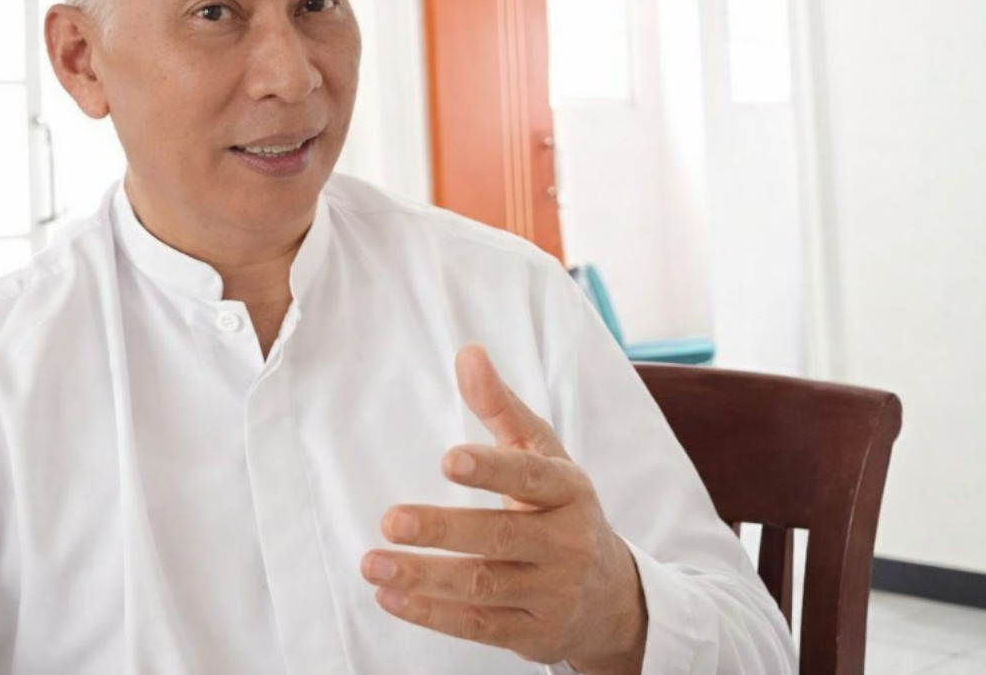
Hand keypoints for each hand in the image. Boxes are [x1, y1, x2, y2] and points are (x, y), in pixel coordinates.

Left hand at [361, 344, 646, 672]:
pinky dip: (432, 614)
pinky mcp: (534, 633)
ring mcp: (552, 592)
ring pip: (484, 585)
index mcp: (569, 490)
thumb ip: (501, 407)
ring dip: (423, 577)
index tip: (448, 460)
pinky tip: (391, 598)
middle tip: (391, 520)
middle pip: (500, 535)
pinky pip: (479, 625)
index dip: (491, 468)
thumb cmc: (562, 509)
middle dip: (443, 529)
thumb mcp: (543, 455)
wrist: (613, 597)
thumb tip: (467, 352)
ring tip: (373, 563)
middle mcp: (566, 541)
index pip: (530, 476)